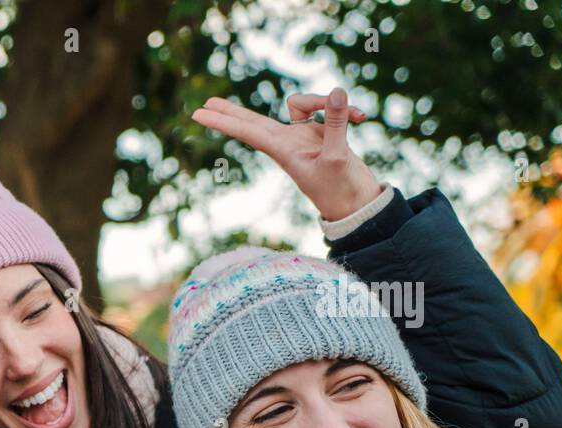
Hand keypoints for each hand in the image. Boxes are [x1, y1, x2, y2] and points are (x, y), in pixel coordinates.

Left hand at [192, 87, 382, 221]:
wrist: (358, 203)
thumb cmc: (341, 188)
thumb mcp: (338, 157)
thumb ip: (336, 123)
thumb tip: (336, 91)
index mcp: (283, 150)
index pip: (247, 131)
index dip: (223, 121)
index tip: (198, 114)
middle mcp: (289, 141)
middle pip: (255, 121)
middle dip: (233, 111)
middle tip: (207, 101)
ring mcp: (304, 136)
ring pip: (303, 103)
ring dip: (325, 101)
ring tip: (359, 117)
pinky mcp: (322, 132)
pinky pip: (328, 108)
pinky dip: (345, 109)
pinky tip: (363, 117)